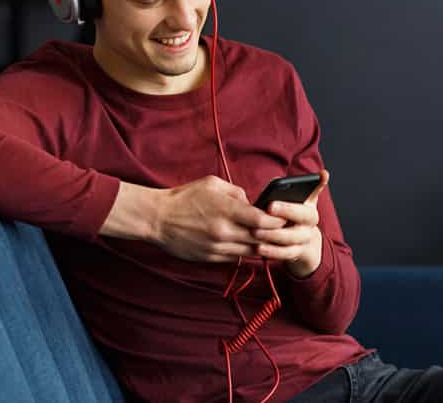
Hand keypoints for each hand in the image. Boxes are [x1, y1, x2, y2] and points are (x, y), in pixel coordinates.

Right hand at [154, 175, 286, 262]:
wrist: (157, 219)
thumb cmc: (184, 197)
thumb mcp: (211, 184)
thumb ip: (236, 192)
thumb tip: (252, 203)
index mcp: (226, 210)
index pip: (263, 220)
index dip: (278, 221)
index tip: (284, 218)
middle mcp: (224, 231)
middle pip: (260, 239)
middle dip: (275, 236)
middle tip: (285, 232)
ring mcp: (217, 247)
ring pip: (250, 252)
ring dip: (263, 247)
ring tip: (272, 241)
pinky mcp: (210, 258)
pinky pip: (235, 258)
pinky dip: (245, 253)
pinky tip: (251, 247)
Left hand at [252, 169, 329, 277]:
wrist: (304, 243)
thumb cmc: (292, 215)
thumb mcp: (294, 199)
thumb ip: (287, 187)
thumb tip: (283, 178)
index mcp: (310, 205)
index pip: (311, 196)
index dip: (296, 196)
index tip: (275, 200)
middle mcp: (311, 222)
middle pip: (303, 216)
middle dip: (286, 211)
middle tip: (268, 207)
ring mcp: (305, 238)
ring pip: (292, 237)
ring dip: (273, 234)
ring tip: (255, 232)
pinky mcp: (298, 253)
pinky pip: (286, 254)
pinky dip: (272, 252)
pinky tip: (259, 248)